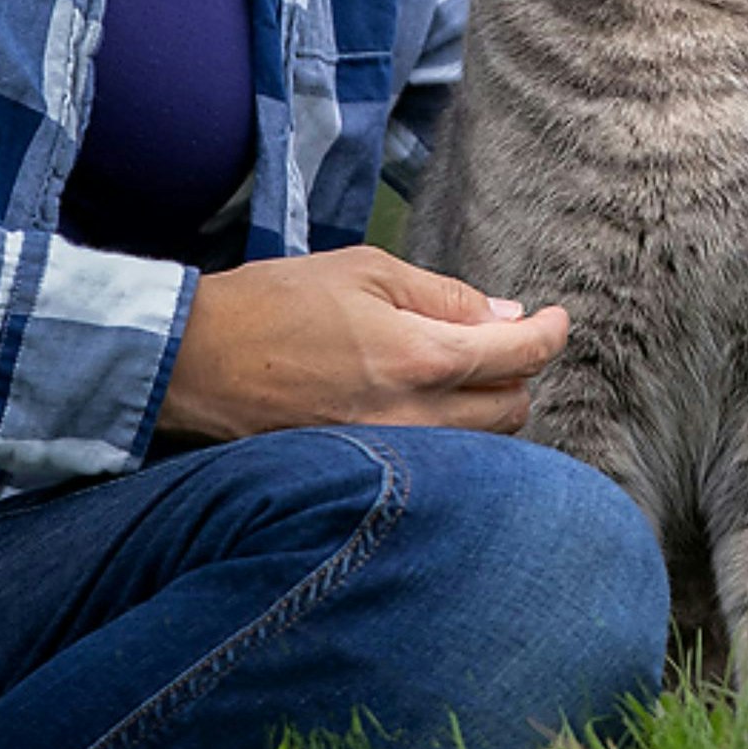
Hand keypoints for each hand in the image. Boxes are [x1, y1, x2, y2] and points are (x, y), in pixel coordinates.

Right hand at [155, 246, 568, 443]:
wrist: (193, 362)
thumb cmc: (274, 304)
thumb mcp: (365, 271)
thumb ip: (443, 295)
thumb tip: (505, 315)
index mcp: (419, 357)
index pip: (519, 357)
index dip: (550, 334)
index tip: (554, 321)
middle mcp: (413, 418)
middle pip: (512, 412)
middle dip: (520, 375)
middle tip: (503, 344)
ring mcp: (387, 457)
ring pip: (478, 446)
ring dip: (487, 410)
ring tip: (465, 375)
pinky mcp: (361, 477)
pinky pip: (436, 465)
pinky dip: (450, 438)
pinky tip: (429, 409)